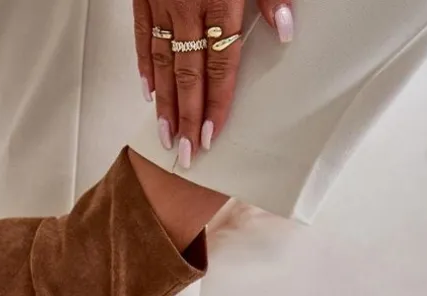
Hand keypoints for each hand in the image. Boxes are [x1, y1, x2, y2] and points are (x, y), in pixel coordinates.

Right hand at [133, 1, 294, 165]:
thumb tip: (284, 29)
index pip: (220, 66)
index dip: (215, 104)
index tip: (210, 135)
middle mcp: (187, 7)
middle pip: (188, 75)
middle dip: (187, 118)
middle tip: (186, 150)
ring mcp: (162, 2)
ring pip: (163, 63)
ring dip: (164, 103)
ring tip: (167, 134)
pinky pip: (142, 36)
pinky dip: (145, 67)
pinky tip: (150, 93)